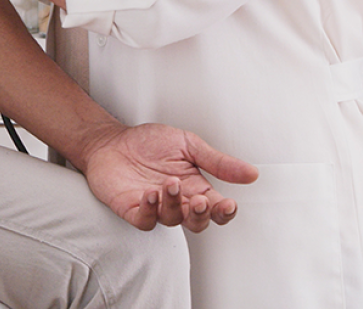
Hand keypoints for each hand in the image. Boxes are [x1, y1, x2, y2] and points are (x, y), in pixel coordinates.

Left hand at [80, 123, 258, 232]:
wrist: (111, 140)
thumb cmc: (148, 143)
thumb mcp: (189, 145)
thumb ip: (218, 161)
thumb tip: (251, 173)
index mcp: (195, 188)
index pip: (216, 209)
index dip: (224, 212)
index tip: (228, 204)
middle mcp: (177, 202)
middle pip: (197, 222)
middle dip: (201, 214)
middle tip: (200, 199)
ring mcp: (154, 207)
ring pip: (172, 220)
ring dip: (174, 204)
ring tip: (170, 184)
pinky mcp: (131, 209)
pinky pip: (144, 220)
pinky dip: (149, 210)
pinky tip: (150, 193)